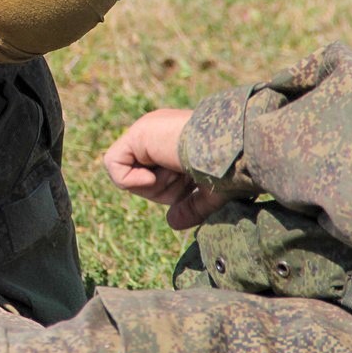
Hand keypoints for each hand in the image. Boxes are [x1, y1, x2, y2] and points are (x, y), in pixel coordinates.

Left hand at [102, 108, 227, 228]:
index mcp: (178, 141)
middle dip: (163, 190)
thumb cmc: (233, 170)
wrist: (237, 151)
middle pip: (142, 177)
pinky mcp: (137, 133)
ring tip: (177, 171)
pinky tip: (153, 176)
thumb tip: (172, 223)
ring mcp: (148, 129)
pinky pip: (114, 165)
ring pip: (130, 173)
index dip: (172, 192)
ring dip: (154, 185)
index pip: (158, 175)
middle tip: (186, 178)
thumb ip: (191, 207)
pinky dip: (129, 180)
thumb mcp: (211, 193)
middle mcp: (161, 132)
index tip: (194, 186)